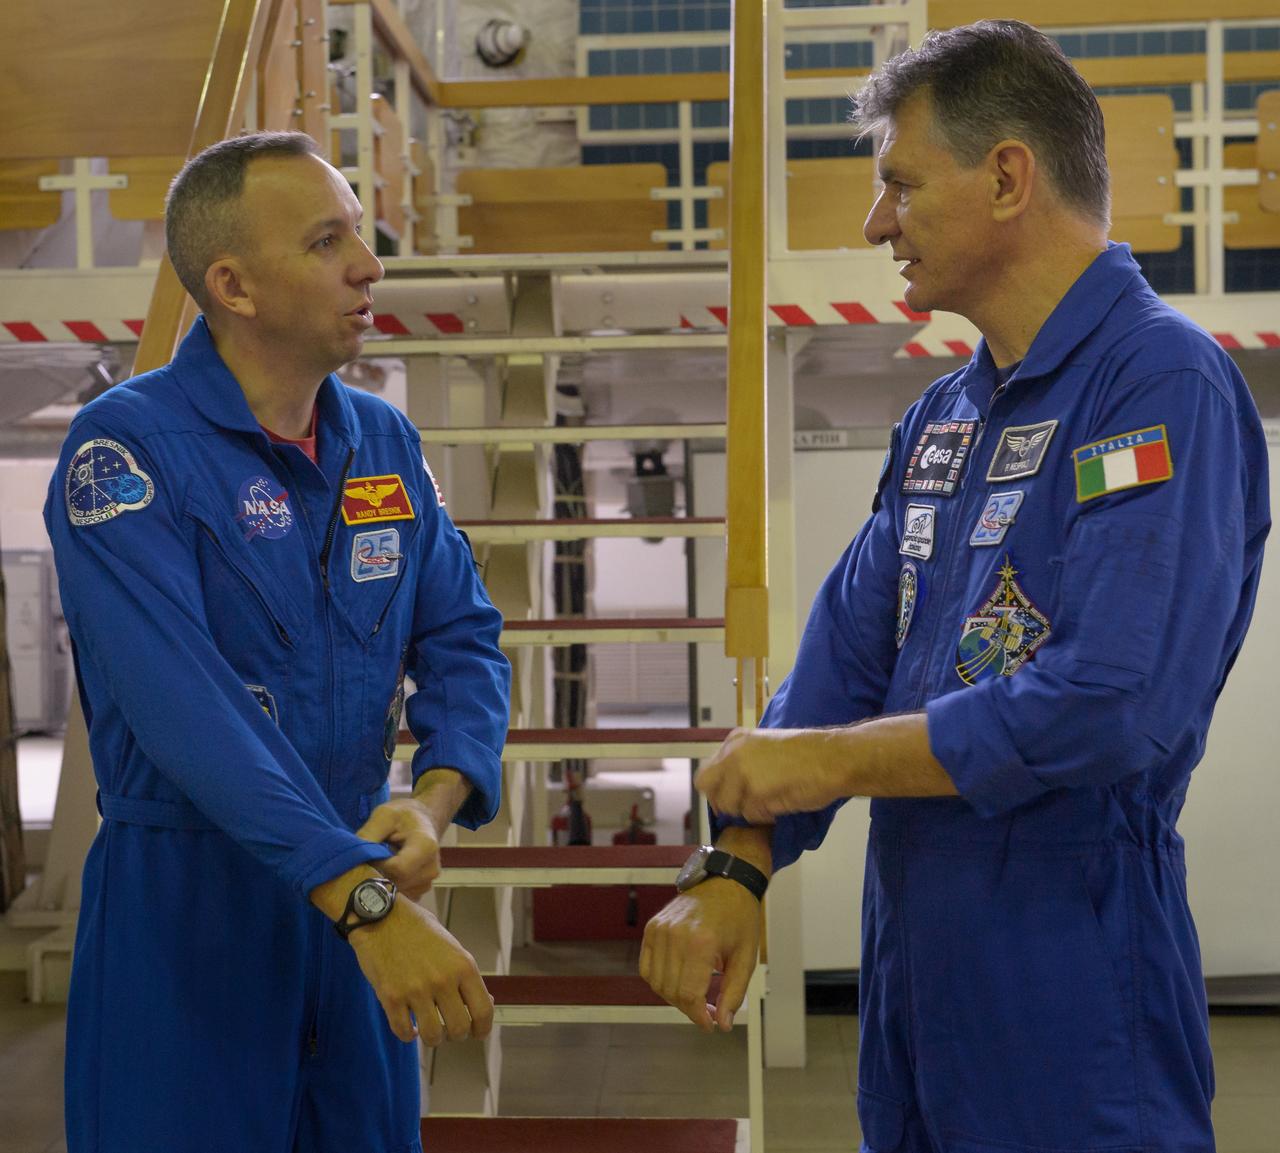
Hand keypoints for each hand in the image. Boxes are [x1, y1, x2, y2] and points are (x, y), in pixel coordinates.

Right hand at [349, 899, 493, 1044]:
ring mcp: (416, 990)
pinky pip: (403, 1032)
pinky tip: (409, 1026)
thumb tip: (485, 1003)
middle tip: (448, 1027)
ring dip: (432, 1038)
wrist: (380, 916)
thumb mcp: (451, 946)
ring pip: (433, 1036)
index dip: (482, 1029)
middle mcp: (442, 980)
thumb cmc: (418, 929)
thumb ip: (465, 975)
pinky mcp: (391, 997)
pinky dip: (408, 1034)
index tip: (477, 1033)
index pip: (483, 1011)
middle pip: (459, 1029)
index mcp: (463, 965)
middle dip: (455, 1034)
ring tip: (428, 1028)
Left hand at [357, 797, 442, 899]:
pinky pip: (397, 898)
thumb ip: (369, 834)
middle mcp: (431, 869)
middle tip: (367, 860)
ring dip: (379, 883)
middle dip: (375, 875)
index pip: (397, 869)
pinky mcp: (419, 892)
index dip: (377, 865)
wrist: (422, 821)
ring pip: (393, 893)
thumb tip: (351, 857)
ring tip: (378, 863)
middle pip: (395, 883)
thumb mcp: (384, 814)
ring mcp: (426, 883)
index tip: (367, 855)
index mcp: (426, 847)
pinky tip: (384, 872)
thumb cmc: (402, 816)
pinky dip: (386, 889)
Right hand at [640, 879, 759, 1032]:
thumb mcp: (745, 957)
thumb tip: (723, 1024)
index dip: (699, 1017)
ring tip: (695, 994)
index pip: (689, 995)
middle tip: (708, 1011)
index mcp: (701, 942)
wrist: (725, 882)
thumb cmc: (739, 917)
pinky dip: (659, 980)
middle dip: (690, 1009)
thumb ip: (734, 993)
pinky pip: (647, 967)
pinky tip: (678, 980)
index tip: (710, 1025)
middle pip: (672, 991)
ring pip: (657, 983)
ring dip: (674, 997)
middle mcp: (675, 935)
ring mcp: (660, 929)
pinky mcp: (652, 927)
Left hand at [695, 727, 847, 821]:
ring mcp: (741, 773)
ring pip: (728, 806)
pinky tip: (780, 805)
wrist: (831, 758)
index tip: (735, 795)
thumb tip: (731, 784)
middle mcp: (733, 754)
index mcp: (735, 741)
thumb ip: (744, 761)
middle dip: (723, 801)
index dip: (719, 788)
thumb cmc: (807, 753)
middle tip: (745, 806)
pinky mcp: (755, 793)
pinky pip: (750, 816)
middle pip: (707, 789)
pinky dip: (763, 817)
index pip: (708, 772)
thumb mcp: (766, 747)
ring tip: (770, 802)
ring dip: (747, 811)